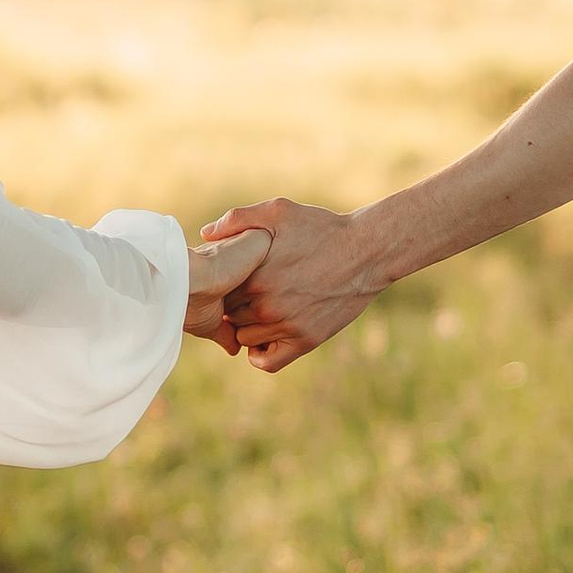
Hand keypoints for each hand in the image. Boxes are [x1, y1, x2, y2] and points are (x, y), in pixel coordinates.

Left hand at [200, 197, 378, 371]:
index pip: (218, 291)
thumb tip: (206, 234)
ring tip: (262, 311)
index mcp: (253, 274)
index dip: (223, 285)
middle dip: (234, 306)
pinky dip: (261, 354)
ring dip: (249, 327)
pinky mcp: (306, 340)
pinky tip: (268, 337)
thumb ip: (238, 219)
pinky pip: (267, 362)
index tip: (233, 280)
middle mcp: (266, 304)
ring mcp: (286, 325)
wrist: (367, 250)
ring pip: (245, 339)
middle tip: (248, 295)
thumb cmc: (321, 228)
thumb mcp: (279, 211)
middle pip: (229, 316)